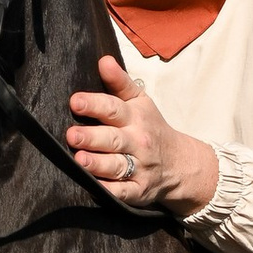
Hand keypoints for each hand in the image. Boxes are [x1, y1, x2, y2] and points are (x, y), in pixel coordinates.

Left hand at [66, 58, 219, 215]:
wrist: (180, 164)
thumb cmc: (151, 128)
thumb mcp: (140, 102)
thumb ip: (119, 82)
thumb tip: (103, 60)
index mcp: (135, 117)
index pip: (114, 108)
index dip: (94, 105)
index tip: (75, 101)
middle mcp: (138, 142)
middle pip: (113, 139)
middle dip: (92, 137)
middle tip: (72, 135)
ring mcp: (139, 168)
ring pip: (117, 166)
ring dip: (98, 164)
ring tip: (80, 160)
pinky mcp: (138, 191)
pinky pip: (123, 192)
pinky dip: (110, 191)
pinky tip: (93, 187)